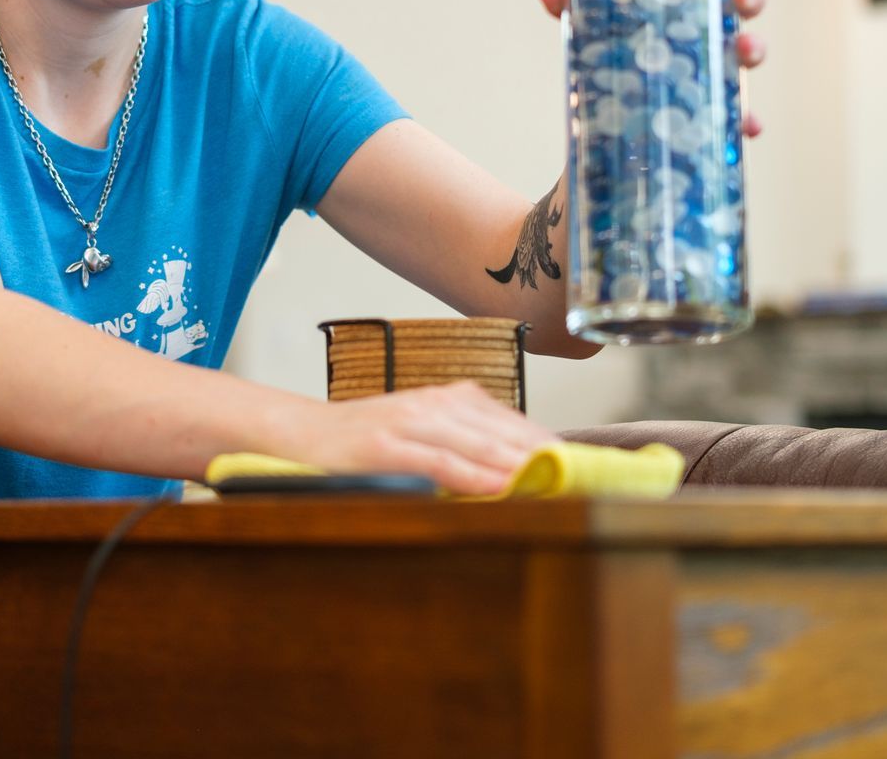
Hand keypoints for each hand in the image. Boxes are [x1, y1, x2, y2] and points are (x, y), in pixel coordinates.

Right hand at [283, 382, 557, 496]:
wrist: (301, 432)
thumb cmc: (367, 441)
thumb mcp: (422, 430)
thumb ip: (466, 442)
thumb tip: (519, 471)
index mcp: (450, 399)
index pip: (512, 422)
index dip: (548, 445)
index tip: (585, 467)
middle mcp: (434, 404)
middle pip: (503, 432)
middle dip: (543, 456)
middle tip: (583, 479)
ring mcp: (409, 422)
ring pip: (477, 444)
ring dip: (517, 464)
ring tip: (554, 483)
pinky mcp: (385, 445)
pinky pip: (438, 460)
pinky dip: (471, 474)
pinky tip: (498, 487)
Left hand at [538, 0, 767, 137]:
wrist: (610, 122)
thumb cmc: (616, 51)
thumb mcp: (590, 27)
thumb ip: (573, 7)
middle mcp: (710, 24)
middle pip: (743, 1)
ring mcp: (719, 66)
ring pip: (748, 51)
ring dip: (754, 47)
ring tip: (743, 50)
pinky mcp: (717, 110)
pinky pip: (739, 112)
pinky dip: (746, 117)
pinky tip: (748, 123)